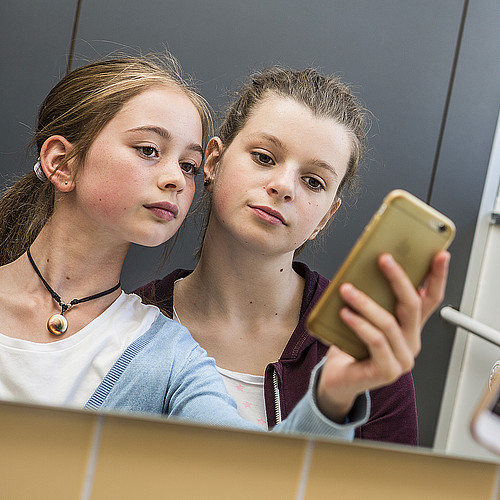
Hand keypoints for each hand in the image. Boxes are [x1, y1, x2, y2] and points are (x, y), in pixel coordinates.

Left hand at [315, 250, 449, 422]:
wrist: (338, 380)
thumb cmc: (350, 346)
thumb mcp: (365, 317)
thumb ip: (374, 299)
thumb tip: (366, 269)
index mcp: (410, 327)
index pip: (430, 299)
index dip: (438, 277)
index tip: (440, 255)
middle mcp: (410, 342)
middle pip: (412, 306)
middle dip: (399, 279)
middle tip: (384, 260)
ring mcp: (402, 359)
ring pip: (389, 323)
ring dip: (366, 303)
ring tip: (347, 289)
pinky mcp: (387, 371)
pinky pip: (375, 341)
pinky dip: (359, 324)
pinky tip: (345, 313)